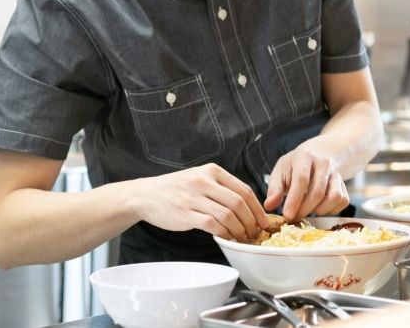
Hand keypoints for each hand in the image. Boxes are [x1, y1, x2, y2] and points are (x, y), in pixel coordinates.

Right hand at [135, 163, 268, 241]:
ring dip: (239, 230)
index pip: (244, 189)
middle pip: (239, 202)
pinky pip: (212, 224)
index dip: (257, 208)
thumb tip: (248, 208)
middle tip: (255, 233)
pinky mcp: (185, 213)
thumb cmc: (175, 190)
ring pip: (228, 214)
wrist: (145, 195)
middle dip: (252, 221)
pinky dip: (223, 233)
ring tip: (242, 238)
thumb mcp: (200, 178)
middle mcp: (204, 181)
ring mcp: (194, 196)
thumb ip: (221, 188)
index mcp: (212, 171)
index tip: (264, 221)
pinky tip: (226, 238)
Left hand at [264, 146, 348, 221]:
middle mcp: (324, 162)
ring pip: (334, 197)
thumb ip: (274, 188)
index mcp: (304, 156)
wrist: (318, 154)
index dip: (294, 199)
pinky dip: (331, 209)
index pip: (301, 179)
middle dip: (304, 209)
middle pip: (318, 191)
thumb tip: (269, 206)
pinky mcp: (344, 184)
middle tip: (294, 217)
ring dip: (319, 210)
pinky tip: (319, 206)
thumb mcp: (280, 171)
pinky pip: (342, 201)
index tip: (287, 215)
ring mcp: (337, 173)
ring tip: (307, 208)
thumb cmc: (295, 166)